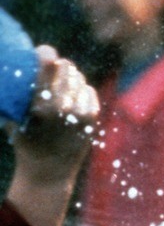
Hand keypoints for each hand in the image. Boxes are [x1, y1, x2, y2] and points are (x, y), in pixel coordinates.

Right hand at [5, 46, 98, 225]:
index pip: (49, 67)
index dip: (47, 54)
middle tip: (55, 64)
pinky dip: (82, 90)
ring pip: (80, 80)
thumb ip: (15, 100)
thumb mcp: (14, 121)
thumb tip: (10, 74)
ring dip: (72, 77)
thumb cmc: (25, 145)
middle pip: (68, 70)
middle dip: (60, 65)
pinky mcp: (92, 120)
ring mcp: (81, 114)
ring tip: (64, 77)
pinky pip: (90, 93)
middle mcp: (64, 108)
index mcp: (41, 107)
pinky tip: (75, 91)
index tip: (44, 50)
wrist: (49, 174)